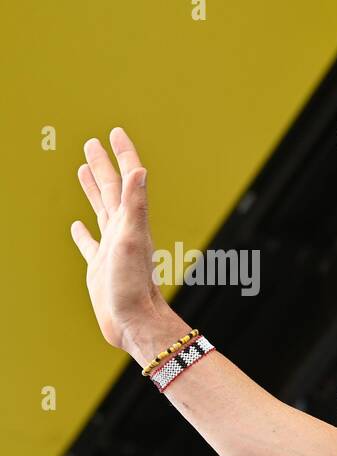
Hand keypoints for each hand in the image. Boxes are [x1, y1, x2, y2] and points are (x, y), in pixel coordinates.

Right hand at [71, 127, 168, 352]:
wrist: (135, 323)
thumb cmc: (134, 284)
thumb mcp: (132, 239)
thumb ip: (135, 204)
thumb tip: (139, 169)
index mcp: (130, 221)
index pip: (126, 180)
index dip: (122, 155)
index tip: (115, 132)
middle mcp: (122, 231)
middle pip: (109, 190)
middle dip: (102, 165)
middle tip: (92, 142)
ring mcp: (110, 248)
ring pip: (99, 211)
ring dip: (92, 190)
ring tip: (83, 170)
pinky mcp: (99, 267)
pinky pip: (88, 244)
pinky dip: (82, 233)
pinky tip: (77, 226)